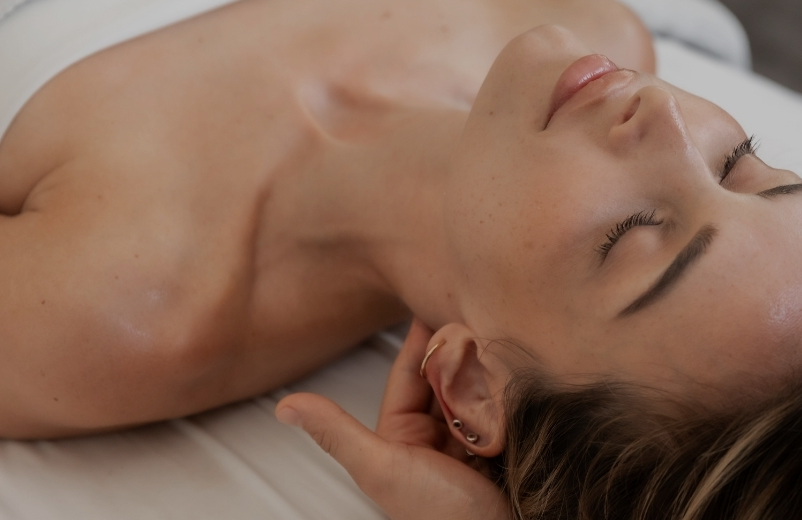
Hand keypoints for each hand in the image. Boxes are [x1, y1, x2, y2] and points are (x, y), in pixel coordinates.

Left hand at [276, 320, 512, 519]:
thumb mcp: (383, 469)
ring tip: (499, 336)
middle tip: (478, 315)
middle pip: (447, 377)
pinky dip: (508, 389)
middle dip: (460, 350)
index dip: (424, 339)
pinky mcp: (503, 444)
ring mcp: (471, 440)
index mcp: (401, 436)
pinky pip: (502, 406)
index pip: (411, 373)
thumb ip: (338, 433)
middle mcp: (434, 436)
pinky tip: (516, 370)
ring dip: (486, 368)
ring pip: (477, 388)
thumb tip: (284, 406)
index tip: (436, 302)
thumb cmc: (440, 515)